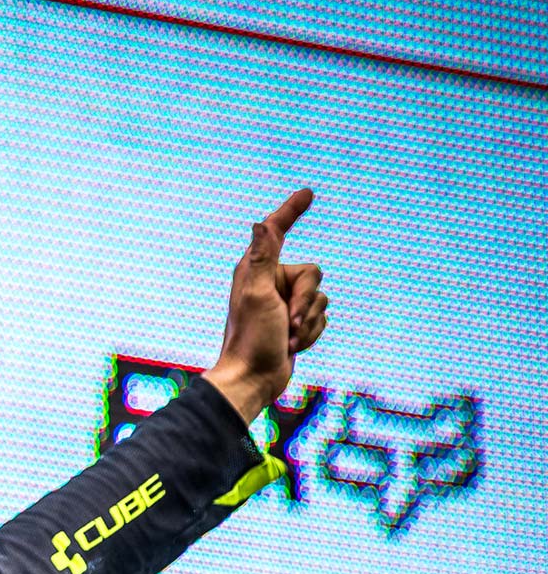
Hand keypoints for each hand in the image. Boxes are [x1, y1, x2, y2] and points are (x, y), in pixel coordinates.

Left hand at [202, 189, 330, 422]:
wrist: (254, 380)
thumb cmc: (252, 339)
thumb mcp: (258, 295)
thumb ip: (263, 258)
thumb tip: (260, 223)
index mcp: (255, 270)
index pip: (277, 232)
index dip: (291, 211)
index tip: (308, 193)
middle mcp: (269, 282)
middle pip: (314, 275)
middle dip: (305, 303)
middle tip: (286, 322)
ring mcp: (284, 302)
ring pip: (321, 299)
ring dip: (308, 323)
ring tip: (286, 339)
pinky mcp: (295, 321)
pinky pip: (321, 318)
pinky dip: (311, 334)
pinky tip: (292, 347)